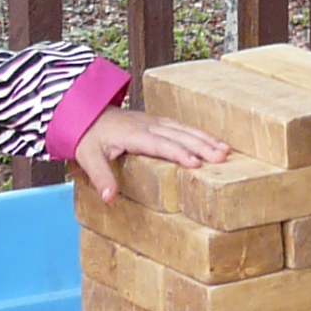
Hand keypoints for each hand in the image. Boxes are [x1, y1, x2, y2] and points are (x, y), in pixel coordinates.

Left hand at [73, 107, 228, 203]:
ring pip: (183, 128)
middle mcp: (147, 125)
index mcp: (132, 134)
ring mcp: (153, 122)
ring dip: (205, 138)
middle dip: (201, 145)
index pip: (159, 144)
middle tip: (222, 157)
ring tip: (225, 150)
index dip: (178, 153)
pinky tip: (212, 141)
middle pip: (178, 135)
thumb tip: (109, 198)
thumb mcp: (87, 157)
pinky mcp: (156, 122)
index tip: (195, 163)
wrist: (84, 113)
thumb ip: (100, 177)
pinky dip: (198, 133)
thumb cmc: (87, 137)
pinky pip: (180, 126)